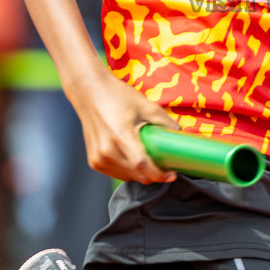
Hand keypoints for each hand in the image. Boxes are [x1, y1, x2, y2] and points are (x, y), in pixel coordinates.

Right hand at [72, 66, 180, 183]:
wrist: (89, 92)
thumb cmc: (117, 96)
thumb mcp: (146, 105)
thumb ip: (165, 122)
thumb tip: (181, 136)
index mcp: (120, 136)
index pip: (142, 166)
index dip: (159, 174)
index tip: (172, 174)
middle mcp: (106, 151)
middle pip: (137, 175)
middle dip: (153, 174)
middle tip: (164, 165)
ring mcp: (98, 158)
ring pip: (127, 177)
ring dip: (141, 174)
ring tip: (148, 158)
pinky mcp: (93, 161)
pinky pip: (116, 173)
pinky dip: (128, 171)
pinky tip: (132, 157)